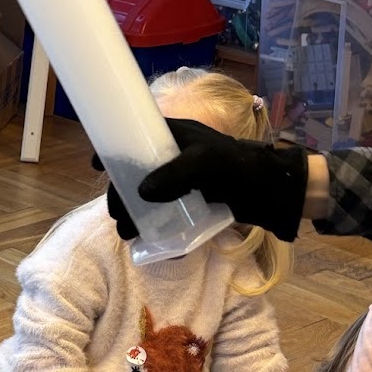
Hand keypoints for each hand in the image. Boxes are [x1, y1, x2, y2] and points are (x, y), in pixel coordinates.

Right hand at [93, 118, 309, 241]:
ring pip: (144, 192)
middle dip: (120, 193)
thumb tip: (140, 192)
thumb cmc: (242, 170)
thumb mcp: (208, 165)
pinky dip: (149, 222)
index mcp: (175, 135)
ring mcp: (180, 178)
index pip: (135, 134)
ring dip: (132, 211)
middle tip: (117, 215)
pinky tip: (144, 236)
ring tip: (128, 232)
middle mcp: (173, 154)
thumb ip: (176, 174)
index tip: (97, 165)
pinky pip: (161, 209)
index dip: (114, 148)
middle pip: (135, 170)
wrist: (274, 194)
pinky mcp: (188, 199)